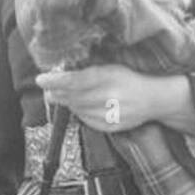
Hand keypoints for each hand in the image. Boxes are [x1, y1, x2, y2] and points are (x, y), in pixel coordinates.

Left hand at [36, 67, 194, 134]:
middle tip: (48, 89)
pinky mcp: (111, 127)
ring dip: (67, 103)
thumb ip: (89, 71)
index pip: (77, 80)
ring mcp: (112, 114)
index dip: (57, 81)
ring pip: (78, 110)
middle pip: (74, 97)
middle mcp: (111, 96)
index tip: (41, 79)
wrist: (154, 99)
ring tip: (62, 96)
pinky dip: (79, 113)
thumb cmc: (130, 79)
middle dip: (57, 93)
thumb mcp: (112, 68)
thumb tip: (60, 74)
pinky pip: (86, 121)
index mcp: (111, 76)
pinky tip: (81, 107)